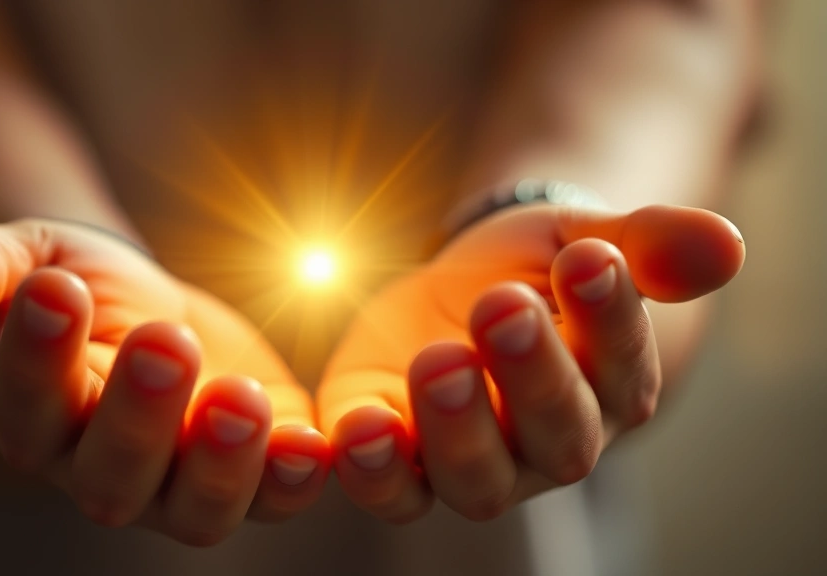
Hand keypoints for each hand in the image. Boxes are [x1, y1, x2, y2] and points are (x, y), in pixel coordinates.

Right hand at [0, 218, 330, 544]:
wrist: (150, 308)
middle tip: (161, 340)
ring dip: (224, 462)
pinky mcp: (256, 467)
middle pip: (114, 475)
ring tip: (242, 397)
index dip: (35, 358)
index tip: (51, 289)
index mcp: (40, 421)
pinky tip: (316, 441)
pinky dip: (295, 476)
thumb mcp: (30, 259)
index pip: (27, 409)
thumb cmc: (78, 287)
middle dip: (138, 416)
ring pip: (199, 507)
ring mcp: (186, 480)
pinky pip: (276, 494)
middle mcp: (107, 471)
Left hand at [316, 204, 743, 521]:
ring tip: (436, 362)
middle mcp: (549, 441)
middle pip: (556, 434)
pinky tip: (356, 427)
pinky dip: (373, 467)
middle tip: (502, 305)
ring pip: (475, 477)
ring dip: (456, 428)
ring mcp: (473, 460)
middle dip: (532, 373)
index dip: (611, 317)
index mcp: (610, 386)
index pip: (622, 363)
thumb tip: (726, 244)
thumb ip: (645, 246)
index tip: (588, 259)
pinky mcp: (400, 458)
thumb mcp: (582, 239)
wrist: (463, 288)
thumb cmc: (536, 270)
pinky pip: (391, 487)